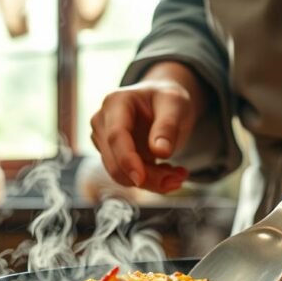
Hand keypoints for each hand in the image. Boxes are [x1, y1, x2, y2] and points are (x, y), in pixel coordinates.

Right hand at [90, 61, 205, 192]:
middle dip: (147, 177)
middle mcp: (102, 122)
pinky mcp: (110, 156)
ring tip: (178, 174)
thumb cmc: (167, 99)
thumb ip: (168, 126)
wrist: (163, 104)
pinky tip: (168, 171)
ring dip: (151, 181)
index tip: (141, 179)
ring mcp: (103, 141)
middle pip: (116, 161)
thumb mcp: (175, 104)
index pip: (116, 135)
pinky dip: (149, 181)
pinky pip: (127, 177)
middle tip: (179, 178)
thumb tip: (160, 151)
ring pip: (120, 175)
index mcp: (116, 102)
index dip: (127, 159)